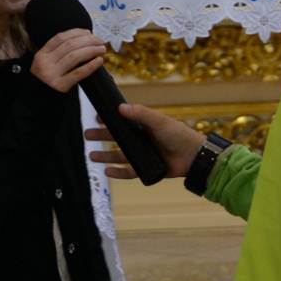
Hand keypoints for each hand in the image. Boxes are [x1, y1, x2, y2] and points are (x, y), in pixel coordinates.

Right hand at [30, 28, 106, 92]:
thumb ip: (58, 54)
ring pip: (74, 56)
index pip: (60, 38)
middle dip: (88, 40)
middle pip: (69, 45)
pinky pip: (78, 73)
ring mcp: (51, 75)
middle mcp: (44, 63)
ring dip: (91, 50)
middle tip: (100, 41)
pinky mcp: (60, 86)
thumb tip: (84, 41)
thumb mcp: (47, 65)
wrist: (38, 103)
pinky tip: (99, 61)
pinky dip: (91, 66)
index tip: (89, 32)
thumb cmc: (47, 82)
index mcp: (41, 55)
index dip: (76, 32)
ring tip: (102, 49)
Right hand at [86, 103, 205, 178]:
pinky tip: (107, 171)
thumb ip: (140, 113)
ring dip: (105, 155)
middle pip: (117, 138)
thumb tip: (119, 107)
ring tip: (91, 155)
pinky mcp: (146, 169)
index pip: (122, 121)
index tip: (96, 117)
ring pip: (119, 155)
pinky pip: (128, 171)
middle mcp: (141, 139)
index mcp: (143, 125)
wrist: (193, 156)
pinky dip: (117, 172)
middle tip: (87, 135)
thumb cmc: (178, 134)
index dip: (109, 119)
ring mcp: (143, 154)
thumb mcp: (158, 121)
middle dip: (101, 136)